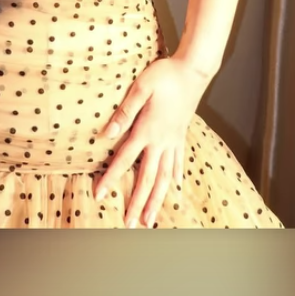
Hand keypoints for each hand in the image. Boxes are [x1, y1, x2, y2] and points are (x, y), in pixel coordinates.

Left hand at [95, 56, 208, 228]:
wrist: (194, 70)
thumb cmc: (165, 74)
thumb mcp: (141, 87)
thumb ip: (125, 111)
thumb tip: (107, 133)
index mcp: (148, 130)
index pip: (125, 160)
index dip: (111, 178)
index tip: (100, 196)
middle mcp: (162, 141)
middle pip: (148, 178)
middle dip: (138, 203)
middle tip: (130, 225)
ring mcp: (174, 140)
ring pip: (165, 177)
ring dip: (157, 200)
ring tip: (151, 220)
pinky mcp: (182, 134)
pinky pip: (179, 161)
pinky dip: (176, 177)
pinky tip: (176, 189)